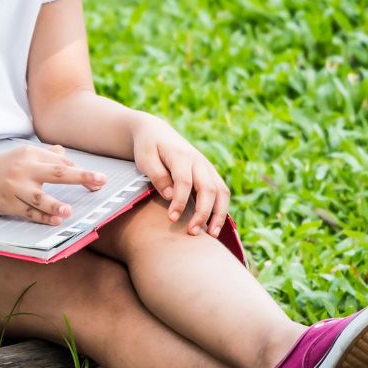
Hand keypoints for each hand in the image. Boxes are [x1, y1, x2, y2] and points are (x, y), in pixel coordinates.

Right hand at [0, 144, 106, 225]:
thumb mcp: (19, 155)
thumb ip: (44, 154)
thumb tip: (64, 154)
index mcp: (29, 154)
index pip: (60, 161)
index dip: (81, 171)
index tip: (98, 180)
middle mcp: (23, 168)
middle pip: (56, 172)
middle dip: (81, 176)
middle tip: (100, 181)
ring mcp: (15, 187)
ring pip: (39, 197)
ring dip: (55, 204)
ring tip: (68, 211)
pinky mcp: (7, 203)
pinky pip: (28, 212)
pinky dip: (42, 217)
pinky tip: (54, 221)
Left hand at [131, 117, 230, 237]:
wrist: (157, 132)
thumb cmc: (148, 147)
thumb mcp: (145, 158)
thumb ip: (157, 175)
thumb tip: (170, 196)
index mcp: (181, 155)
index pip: (184, 181)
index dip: (180, 202)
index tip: (172, 219)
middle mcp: (199, 162)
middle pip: (208, 189)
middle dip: (202, 213)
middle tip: (192, 233)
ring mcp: (207, 168)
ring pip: (221, 192)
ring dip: (218, 214)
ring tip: (211, 235)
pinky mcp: (211, 174)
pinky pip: (222, 193)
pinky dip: (222, 210)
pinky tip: (215, 227)